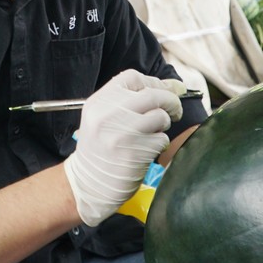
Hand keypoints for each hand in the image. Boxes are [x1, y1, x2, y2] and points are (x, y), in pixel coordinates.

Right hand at [63, 70, 183, 225]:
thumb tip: (173, 86)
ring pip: (160, 116)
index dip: (153, 83)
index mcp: (98, 102)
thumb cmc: (100, 150)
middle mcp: (108, 114)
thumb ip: (129, 101)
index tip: (163, 91)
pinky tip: (148, 150)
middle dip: (171, 100)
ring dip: (164, 124)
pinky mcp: (135, 151)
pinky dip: (160, 143)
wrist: (87, 184)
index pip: (133, 77)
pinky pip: (161, 139)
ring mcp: (122, 133)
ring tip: (153, 133)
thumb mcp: (102, 118)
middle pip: (152, 94)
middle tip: (175, 110)